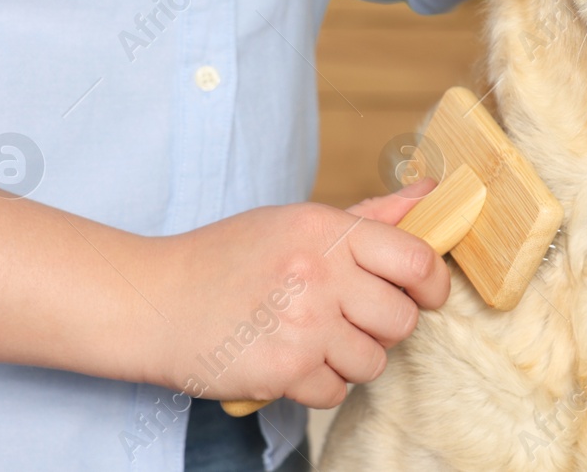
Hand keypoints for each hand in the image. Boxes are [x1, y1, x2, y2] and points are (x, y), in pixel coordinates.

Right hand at [142, 180, 449, 407]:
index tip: (426, 294)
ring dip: (352, 358)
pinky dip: (320, 385)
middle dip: (385, 326)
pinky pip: (337, 391)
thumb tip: (431, 194)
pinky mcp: (284, 370)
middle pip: (402, 319)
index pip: (416, 260)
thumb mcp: (296, 222)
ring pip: (374, 361)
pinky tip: (292, 361)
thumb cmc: (227, 259)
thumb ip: (368, 218)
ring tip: (316, 339)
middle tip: (352, 319)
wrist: (153, 302)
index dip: (433, 284)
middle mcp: (320, 274)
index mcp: (327, 231)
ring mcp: (303, 325)